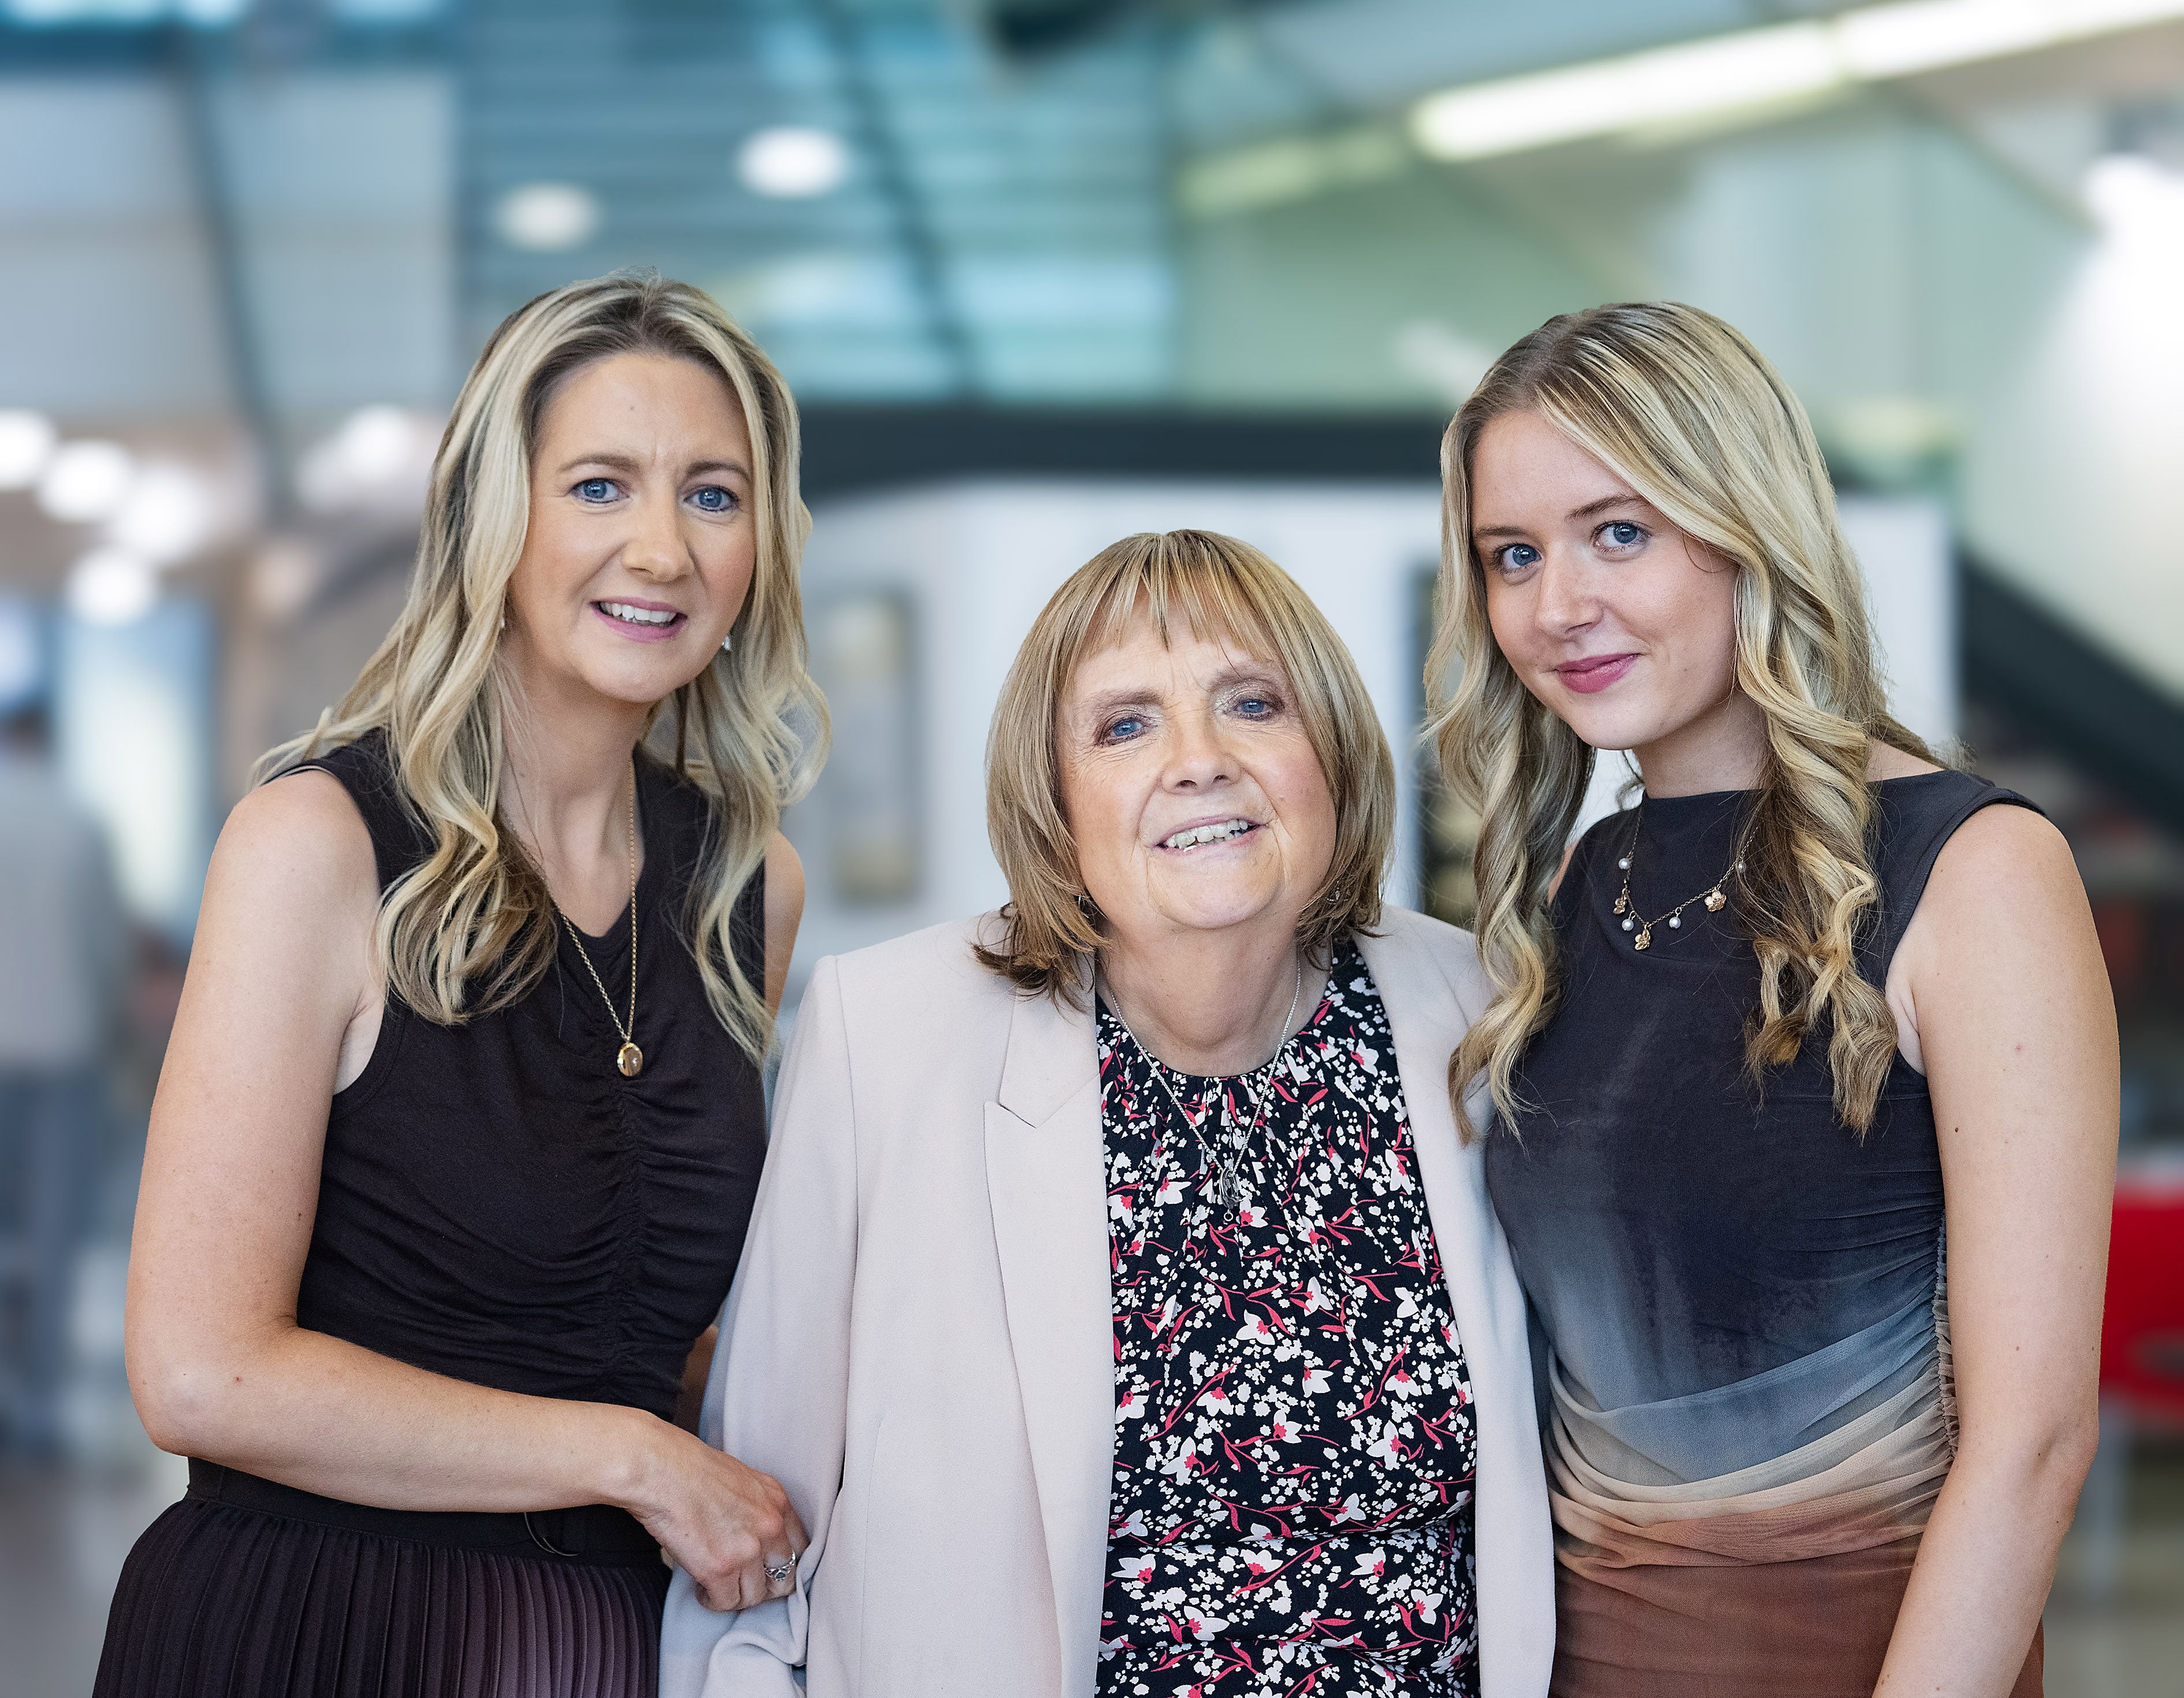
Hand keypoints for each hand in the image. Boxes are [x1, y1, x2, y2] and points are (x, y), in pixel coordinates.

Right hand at [623, 1417, 808, 1612]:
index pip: (801, 1549)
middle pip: (784, 1580)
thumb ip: (759, 1508)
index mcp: (778, 1501)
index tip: (766, 1570)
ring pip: (754, 1597)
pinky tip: (702, 1587)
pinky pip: (725, 1603)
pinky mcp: (719, 1570)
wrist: (660, 1469)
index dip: (782, 1565)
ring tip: (717, 1584)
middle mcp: (770, 1526)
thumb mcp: (743, 1480)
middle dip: (763, 1587)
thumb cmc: (691, 1469)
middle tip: (742, 1583)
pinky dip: (712, 1601)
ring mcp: (747, 1550)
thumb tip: (759, 1538)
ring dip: (735, 1595)